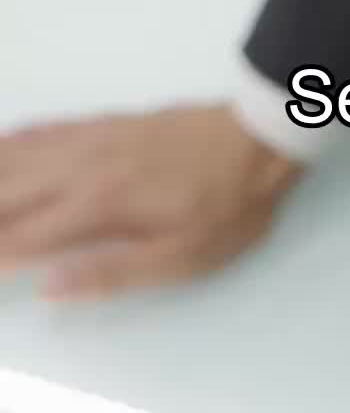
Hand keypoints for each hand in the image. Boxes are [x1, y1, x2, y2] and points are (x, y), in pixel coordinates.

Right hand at [0, 104, 301, 297]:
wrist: (260, 137)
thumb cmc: (226, 208)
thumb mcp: (182, 258)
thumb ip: (112, 273)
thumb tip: (49, 289)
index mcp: (101, 206)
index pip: (25, 236)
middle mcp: (86, 168)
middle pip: (12, 191)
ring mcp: (96, 140)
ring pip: (23, 156)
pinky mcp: (110, 124)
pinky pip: (51, 129)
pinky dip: (17, 138)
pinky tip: (2, 142)